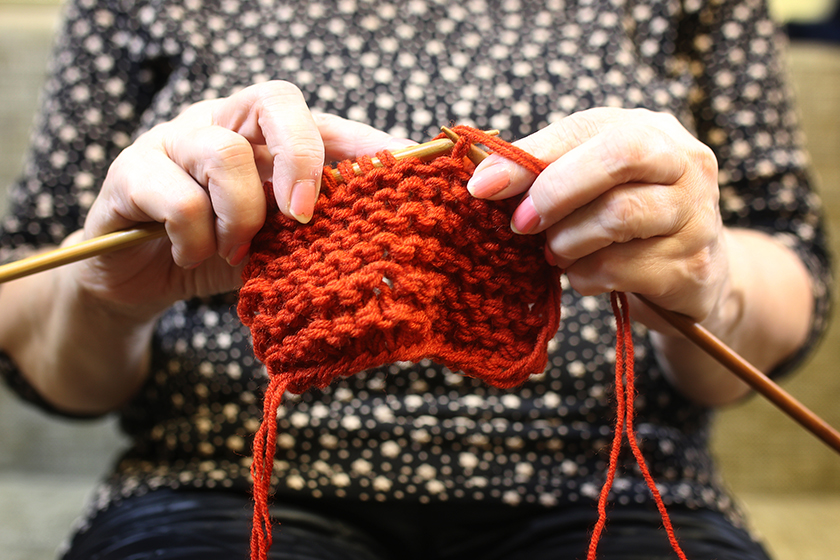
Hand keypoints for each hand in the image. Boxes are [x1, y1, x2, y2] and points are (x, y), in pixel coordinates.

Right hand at [76, 81, 404, 317]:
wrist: (144, 280)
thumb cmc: (222, 250)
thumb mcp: (281, 239)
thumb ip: (320, 222)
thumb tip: (393, 223)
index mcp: (264, 136)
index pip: (322, 121)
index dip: (366, 143)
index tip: (404, 171)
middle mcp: (222, 122)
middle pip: (274, 100)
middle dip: (302, 156)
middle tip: (304, 214)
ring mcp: (173, 141)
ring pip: (223, 152)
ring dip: (240, 215)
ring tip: (236, 252)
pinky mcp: (130, 174)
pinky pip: (178, 198)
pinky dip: (195, 237)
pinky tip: (190, 255)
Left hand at [467, 108, 726, 331]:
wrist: (693, 277)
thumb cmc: (625, 222)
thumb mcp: (590, 185)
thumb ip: (542, 172)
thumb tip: (483, 177)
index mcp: (651, 131)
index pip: (586, 128)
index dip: (530, 156)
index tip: (483, 186)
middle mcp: (684, 163)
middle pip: (618, 157)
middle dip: (555, 192)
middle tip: (522, 224)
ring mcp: (696, 215)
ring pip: (618, 216)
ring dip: (567, 241)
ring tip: (556, 252)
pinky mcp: (692, 266)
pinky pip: (619, 268)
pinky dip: (584, 276)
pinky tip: (582, 275)